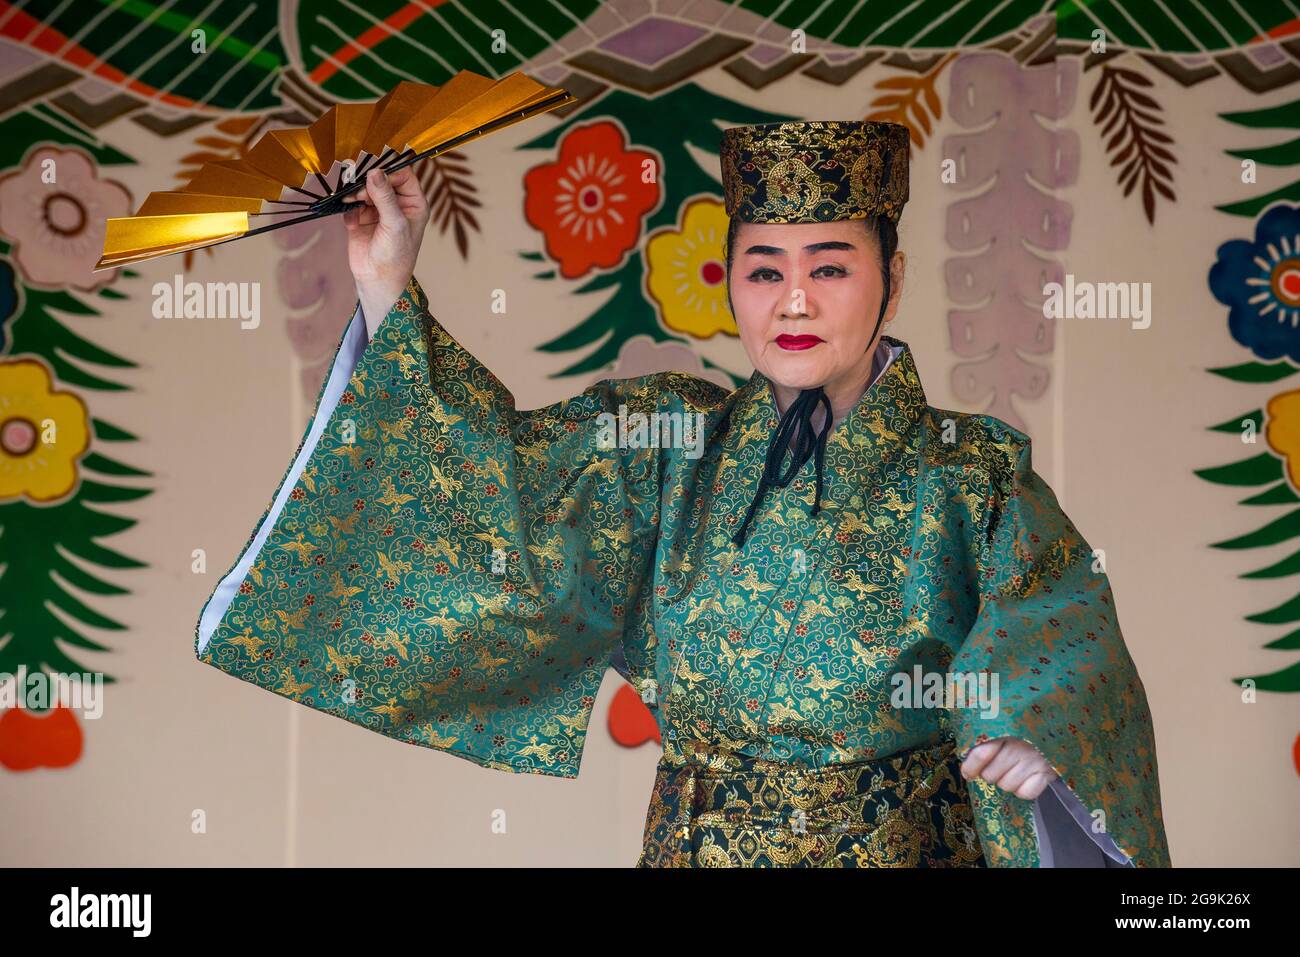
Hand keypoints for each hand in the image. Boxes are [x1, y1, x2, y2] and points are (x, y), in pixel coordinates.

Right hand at [342, 166, 429, 334]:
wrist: (378, 280)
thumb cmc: (396, 255)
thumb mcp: (395, 224)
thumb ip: (385, 197)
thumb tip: (374, 171)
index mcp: (414, 203)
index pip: (403, 174)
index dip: (389, 171)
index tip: (375, 174)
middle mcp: (396, 203)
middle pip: (381, 179)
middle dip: (369, 181)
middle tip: (361, 190)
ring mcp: (377, 209)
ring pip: (364, 189)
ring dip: (357, 192)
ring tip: (353, 200)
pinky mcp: (359, 217)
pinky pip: (351, 202)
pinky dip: (348, 204)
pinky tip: (350, 212)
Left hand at [960, 737, 1057, 799]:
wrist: (1057, 728)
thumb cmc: (1024, 731)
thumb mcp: (1004, 727)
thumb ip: (985, 741)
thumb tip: (966, 767)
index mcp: (1005, 730)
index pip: (981, 754)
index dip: (970, 767)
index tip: (968, 773)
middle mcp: (1019, 746)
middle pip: (990, 775)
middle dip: (990, 774)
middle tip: (999, 766)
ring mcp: (1034, 760)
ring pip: (1006, 786)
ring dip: (1006, 782)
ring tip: (1014, 770)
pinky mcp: (1048, 773)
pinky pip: (1025, 793)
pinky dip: (1023, 790)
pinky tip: (1026, 778)